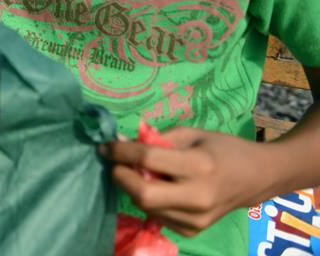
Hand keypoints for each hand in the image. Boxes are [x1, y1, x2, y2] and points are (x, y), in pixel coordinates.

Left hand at [105, 128, 271, 236]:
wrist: (258, 177)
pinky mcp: (193, 231)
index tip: (105, 146)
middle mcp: (198, 197)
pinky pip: (157, 216)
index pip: (147, 161)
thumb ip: (157, 140)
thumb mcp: (191, 133)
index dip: (120, 152)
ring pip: (145, 206)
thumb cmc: (223, 148)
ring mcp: (196, 219)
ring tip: (137, 172)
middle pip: (141, 194)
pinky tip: (157, 187)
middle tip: (116, 163)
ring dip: (132, 188)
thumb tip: (121, 143)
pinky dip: (149, 200)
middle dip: (121, 176)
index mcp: (199, 166)